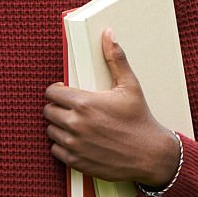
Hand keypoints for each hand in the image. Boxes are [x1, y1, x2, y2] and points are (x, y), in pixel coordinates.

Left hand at [44, 28, 180, 186]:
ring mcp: (73, 144)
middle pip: (48, 111)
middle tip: (71, 107)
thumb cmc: (140, 118)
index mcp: (85, 103)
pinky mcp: (74, 162)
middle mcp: (75, 124)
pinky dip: (62, 144)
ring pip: (50, 130)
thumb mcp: (130, 85)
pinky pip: (55, 150)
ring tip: (75, 122)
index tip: (65, 91)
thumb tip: (109, 34)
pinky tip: (77, 139)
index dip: (57, 90)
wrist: (149, 154)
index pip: (52, 93)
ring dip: (59, 125)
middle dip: (57, 107)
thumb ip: (116, 58)